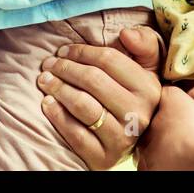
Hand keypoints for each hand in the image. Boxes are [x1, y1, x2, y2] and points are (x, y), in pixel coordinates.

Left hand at [35, 25, 163, 169]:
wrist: (129, 138)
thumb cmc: (131, 94)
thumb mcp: (144, 68)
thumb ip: (143, 44)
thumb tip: (126, 34)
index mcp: (148, 89)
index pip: (109, 60)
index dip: (82, 51)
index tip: (63, 50)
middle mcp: (138, 114)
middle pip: (93, 81)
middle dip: (65, 68)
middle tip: (48, 65)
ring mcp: (122, 138)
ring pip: (83, 106)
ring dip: (58, 89)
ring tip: (44, 80)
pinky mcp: (104, 158)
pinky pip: (75, 134)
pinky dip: (57, 116)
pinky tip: (47, 103)